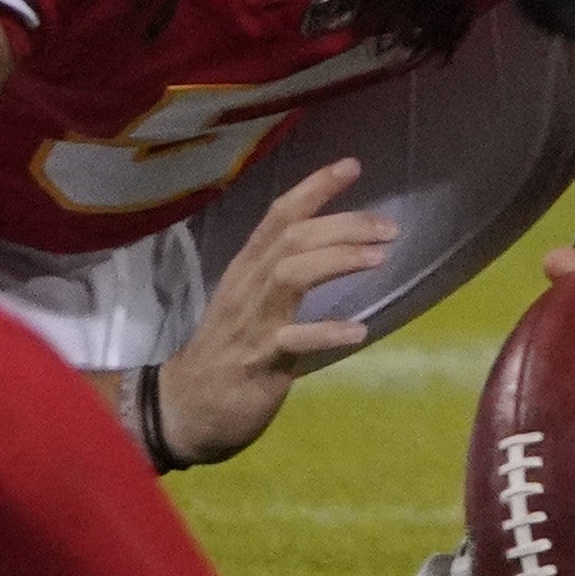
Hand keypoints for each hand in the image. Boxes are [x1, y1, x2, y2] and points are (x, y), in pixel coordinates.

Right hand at [152, 159, 393, 463]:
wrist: (184, 409)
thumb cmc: (229, 349)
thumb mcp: (251, 299)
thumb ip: (283, 268)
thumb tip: (332, 239)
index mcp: (247, 268)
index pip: (279, 216)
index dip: (315, 188)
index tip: (352, 165)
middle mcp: (247, 287)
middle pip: (293, 239)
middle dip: (344, 225)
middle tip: (389, 228)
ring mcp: (251, 324)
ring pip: (290, 276)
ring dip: (337, 260)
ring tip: (379, 258)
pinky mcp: (258, 363)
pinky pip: (292, 342)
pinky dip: (326, 332)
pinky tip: (358, 330)